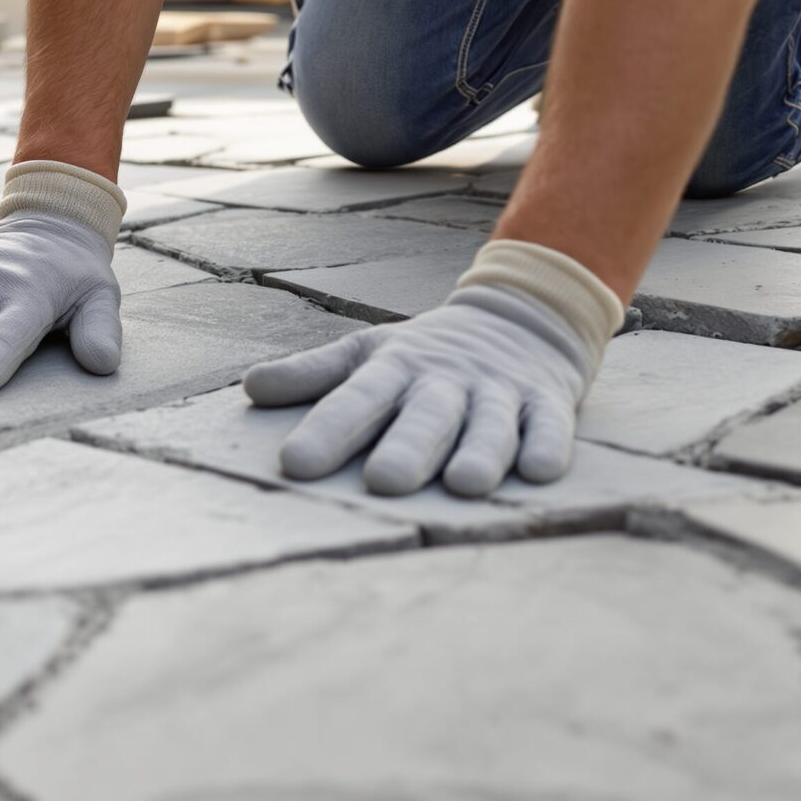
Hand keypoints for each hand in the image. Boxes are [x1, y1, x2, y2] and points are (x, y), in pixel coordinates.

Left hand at [242, 241, 621, 496]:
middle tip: (384, 483)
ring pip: (490, 426)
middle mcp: (446, 382)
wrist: (522, 315)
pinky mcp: (547, 403)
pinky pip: (551, 427)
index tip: (295, 463)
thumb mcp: (367, 354)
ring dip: (480, 454)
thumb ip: (311, 375)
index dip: (327, 430)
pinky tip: (540, 470)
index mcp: (395, 370)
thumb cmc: (426, 353)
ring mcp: (499, 393)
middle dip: (407, 449)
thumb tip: (250, 388)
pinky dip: (548, 447)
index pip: (355, 399)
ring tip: (466, 485)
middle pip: (425, 417)